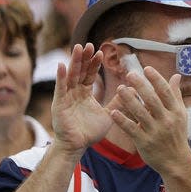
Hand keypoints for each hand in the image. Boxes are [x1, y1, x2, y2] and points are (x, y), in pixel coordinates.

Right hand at [51, 43, 112, 157]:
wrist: (77, 146)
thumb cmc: (90, 132)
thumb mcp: (109, 114)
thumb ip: (118, 102)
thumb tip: (131, 90)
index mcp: (84, 94)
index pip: (90, 75)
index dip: (94, 63)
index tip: (101, 51)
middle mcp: (74, 93)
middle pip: (79, 71)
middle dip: (84, 58)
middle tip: (89, 44)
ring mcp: (65, 97)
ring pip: (70, 76)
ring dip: (74, 62)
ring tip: (78, 47)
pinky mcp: (59, 104)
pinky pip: (60, 88)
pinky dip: (61, 77)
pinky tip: (62, 65)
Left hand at [110, 66, 190, 172]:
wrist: (176, 161)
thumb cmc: (177, 135)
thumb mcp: (180, 115)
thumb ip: (176, 95)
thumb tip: (176, 75)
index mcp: (175, 112)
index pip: (165, 92)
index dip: (156, 79)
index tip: (146, 68)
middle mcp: (166, 120)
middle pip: (152, 100)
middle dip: (141, 86)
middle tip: (130, 74)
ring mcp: (155, 132)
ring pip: (140, 113)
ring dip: (129, 100)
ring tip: (120, 88)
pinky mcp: (144, 142)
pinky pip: (131, 129)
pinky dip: (122, 120)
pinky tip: (113, 111)